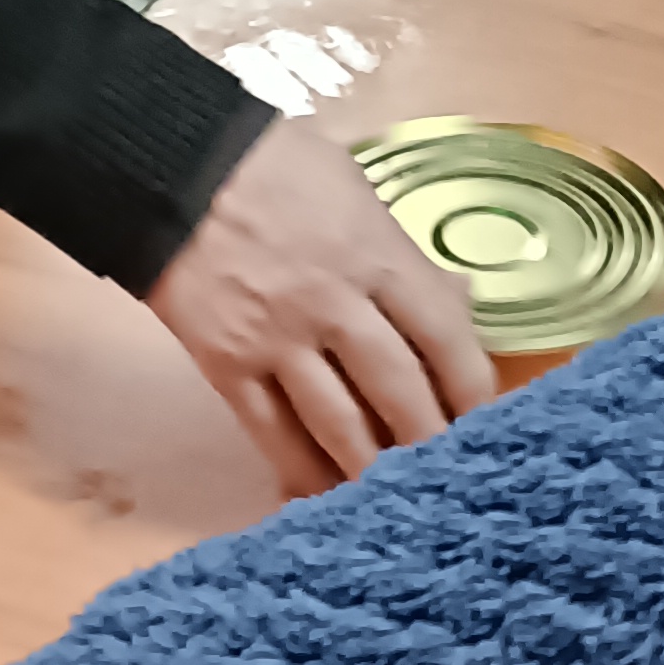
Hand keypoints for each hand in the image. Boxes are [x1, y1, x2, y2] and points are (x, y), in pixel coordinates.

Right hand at [148, 118, 493, 494]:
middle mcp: (335, 306)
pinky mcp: (227, 366)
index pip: (444, 336)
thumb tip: (456, 301)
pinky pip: (271, 434)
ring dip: (373, 468)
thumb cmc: (275, 166)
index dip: (472, 388)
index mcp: (376, 256)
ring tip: (399, 498)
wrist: (176, 167)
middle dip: (430, 442)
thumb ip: (402, 253)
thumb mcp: (355, 188)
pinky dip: (300, 471)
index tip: (488, 421)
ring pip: (339, 425)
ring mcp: (278, 341)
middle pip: (399, 392)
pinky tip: (324, 495)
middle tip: (452, 478)